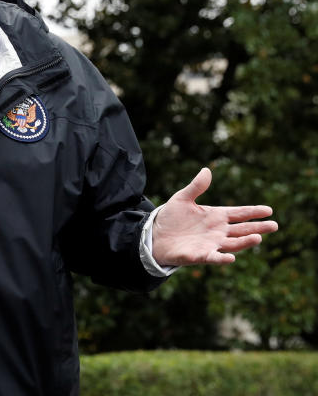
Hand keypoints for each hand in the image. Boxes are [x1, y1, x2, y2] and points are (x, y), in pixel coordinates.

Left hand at [152, 167, 277, 266]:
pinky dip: (222, 258)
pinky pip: (213, 257)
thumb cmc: (171, 218)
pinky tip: (231, 258)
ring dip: (245, 242)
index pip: (239, 214)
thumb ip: (196, 186)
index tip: (269, 210)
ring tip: (258, 237)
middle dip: (258, 227)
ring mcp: (211, 244)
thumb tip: (207, 170)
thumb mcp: (182, 198)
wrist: (155, 235)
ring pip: (233, 244)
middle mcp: (218, 231)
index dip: (253, 212)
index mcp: (216, 216)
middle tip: (275, 225)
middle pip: (242, 229)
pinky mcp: (200, 255)